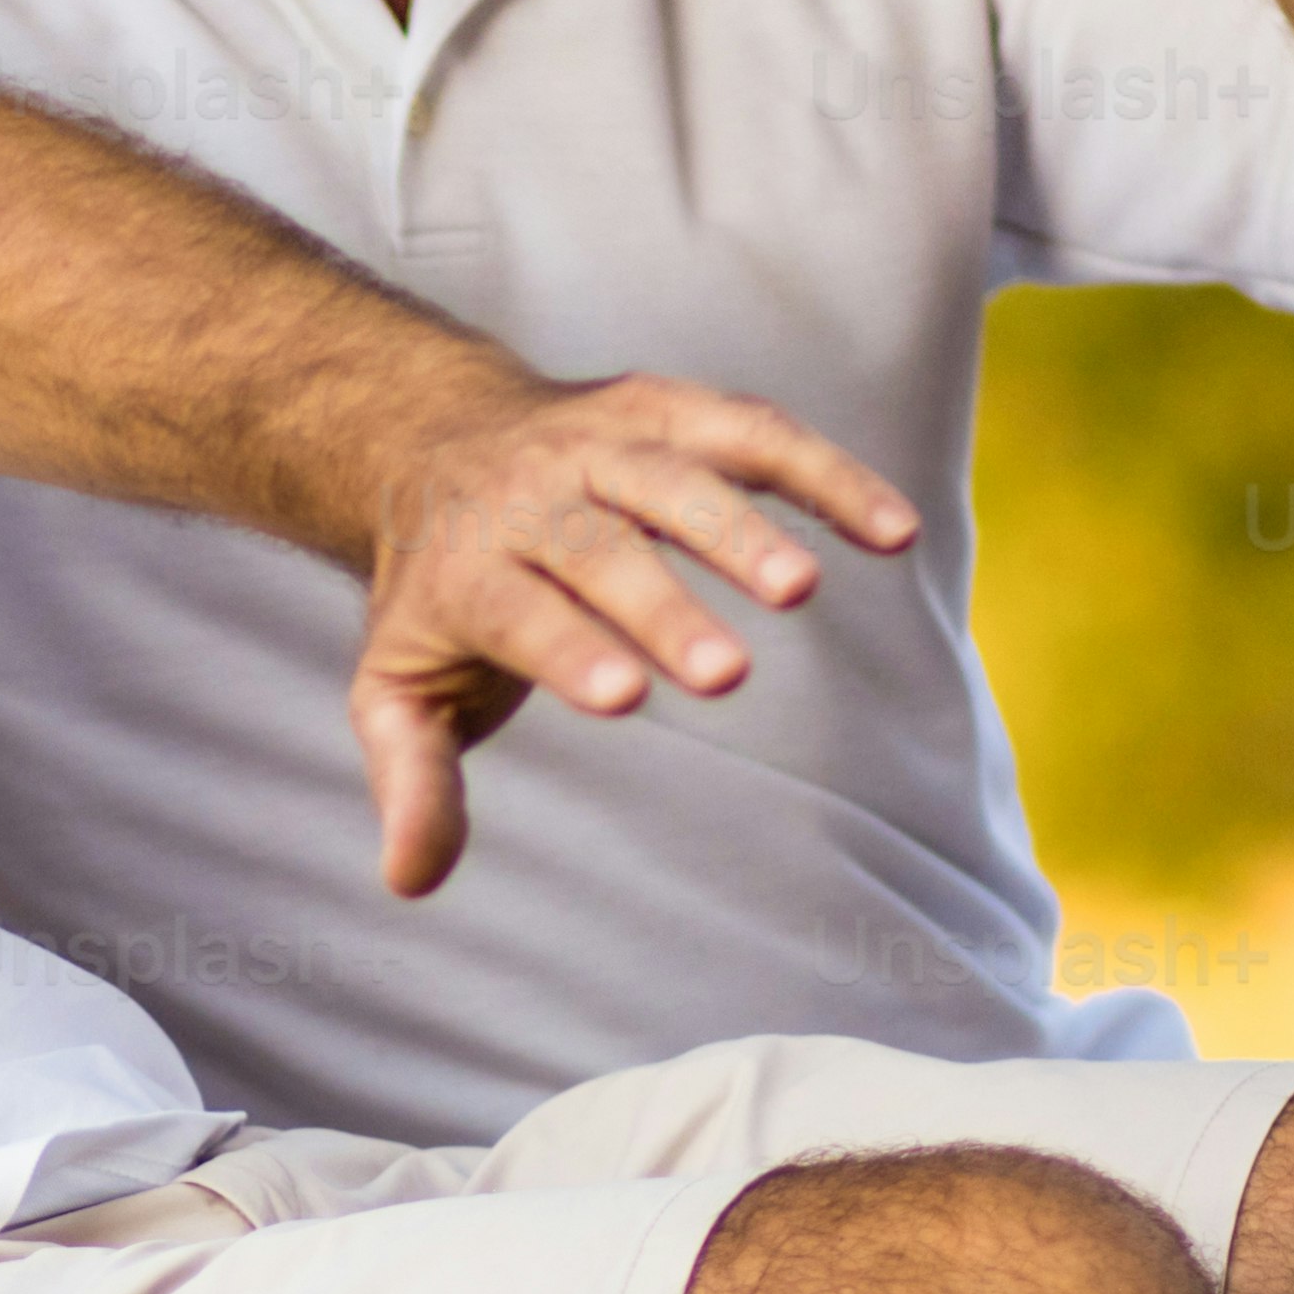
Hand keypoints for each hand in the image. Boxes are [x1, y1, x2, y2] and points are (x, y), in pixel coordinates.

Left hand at [347, 372, 920, 896]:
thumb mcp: (398, 689)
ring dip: (740, 529)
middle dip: (662, 605)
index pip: (517, 610)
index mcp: (468, 569)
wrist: (427, 440)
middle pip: (600, 547)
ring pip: (675, 475)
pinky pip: (752, 433)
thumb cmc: (436, 595)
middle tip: (726, 674)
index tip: (624, 697)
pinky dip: (824, 474)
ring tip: (801, 592)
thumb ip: (415, 779)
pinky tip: (894, 531)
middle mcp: (532, 495)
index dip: (569, 648)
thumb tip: (410, 883)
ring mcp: (600, 443)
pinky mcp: (665, 410)